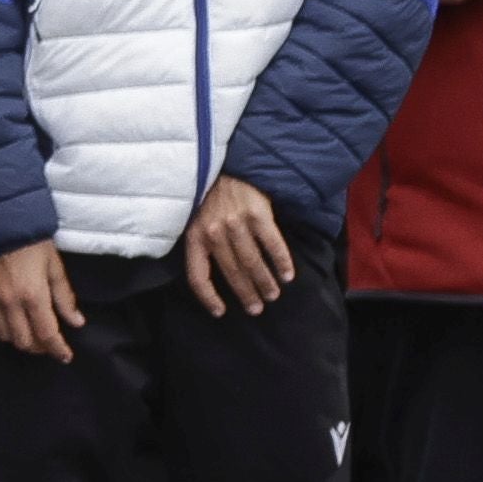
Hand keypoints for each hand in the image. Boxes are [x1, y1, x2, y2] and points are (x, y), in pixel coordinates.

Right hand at [0, 240, 85, 361]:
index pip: (47, 334)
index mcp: (33, 295)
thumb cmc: (30, 242)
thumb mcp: (55, 267)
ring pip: (5, 336)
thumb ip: (65, 298)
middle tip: (48, 343)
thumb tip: (75, 321)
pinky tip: (10, 322)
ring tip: (30, 332)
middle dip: (39, 347)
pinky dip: (0, 329)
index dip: (58, 349)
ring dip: (19, 339)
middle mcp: (10, 302)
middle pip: (24, 341)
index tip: (65, 356)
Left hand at [180, 174, 295, 315]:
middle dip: (245, 294)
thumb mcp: (197, 222)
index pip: (198, 275)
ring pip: (252, 262)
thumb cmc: (213, 200)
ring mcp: (236, 223)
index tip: (221, 312)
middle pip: (231, 272)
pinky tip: (288, 275)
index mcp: (194, 237)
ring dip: (264, 282)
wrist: (231, 169)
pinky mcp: (258, 214)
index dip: (208, 297)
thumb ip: (203, 245)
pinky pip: (272, 244)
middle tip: (256, 309)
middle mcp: (214, 232)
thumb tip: (215, 276)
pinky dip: (281, 262)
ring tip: (272, 296)